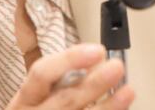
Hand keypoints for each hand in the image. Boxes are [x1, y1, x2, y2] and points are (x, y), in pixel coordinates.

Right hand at [5, 43, 134, 108]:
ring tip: (127, 92)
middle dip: (94, 83)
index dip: (70, 60)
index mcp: (27, 97)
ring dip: (108, 106)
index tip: (97, 51)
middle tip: (116, 68)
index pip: (42, 73)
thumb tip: (96, 62)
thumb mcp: (39, 93)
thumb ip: (63, 77)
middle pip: (66, 99)